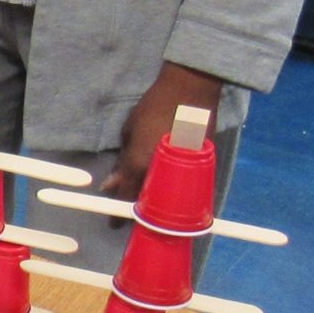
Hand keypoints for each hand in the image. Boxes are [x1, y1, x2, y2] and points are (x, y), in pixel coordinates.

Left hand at [102, 63, 224, 202]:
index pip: (127, 197)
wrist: (191, 90)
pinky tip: (168, 191)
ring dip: (159, 206)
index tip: (113, 223)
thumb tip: (110, 184)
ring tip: (149, 206)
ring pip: (170, 201)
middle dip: (140, 213)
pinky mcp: (203, 167)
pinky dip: (175, 193)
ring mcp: (186, 172)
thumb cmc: (154, 106)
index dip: (118, 212)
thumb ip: (122, 161)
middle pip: (150, 205)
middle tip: (131, 215)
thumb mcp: (129, 131)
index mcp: (140, 164)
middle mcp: (163, 172)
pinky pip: (186, 189)